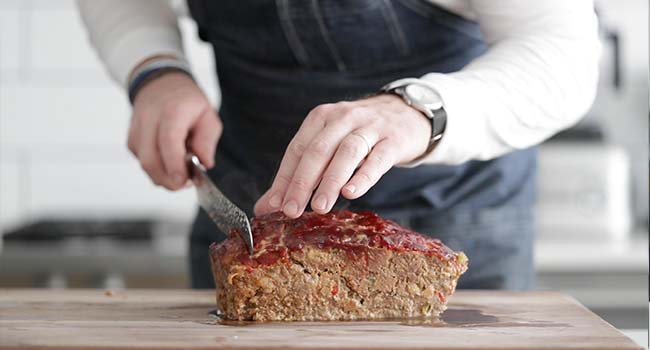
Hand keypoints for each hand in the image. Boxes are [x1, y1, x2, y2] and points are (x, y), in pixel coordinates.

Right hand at [128, 72, 221, 189]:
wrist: (160, 84)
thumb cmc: (186, 102)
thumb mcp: (208, 115)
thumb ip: (207, 140)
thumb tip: (205, 163)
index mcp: (172, 111)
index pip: (168, 141)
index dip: (174, 165)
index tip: (183, 181)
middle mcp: (149, 119)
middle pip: (150, 159)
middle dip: (168, 180)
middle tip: (186, 182)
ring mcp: (136, 129)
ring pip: (144, 164)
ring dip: (163, 175)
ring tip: (181, 168)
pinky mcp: (131, 140)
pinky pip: (142, 162)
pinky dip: (156, 168)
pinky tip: (168, 160)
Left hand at [254, 93, 430, 217]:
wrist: (407, 114)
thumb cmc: (361, 135)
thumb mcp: (331, 145)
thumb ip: (302, 174)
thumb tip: (266, 208)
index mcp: (321, 118)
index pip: (297, 149)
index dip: (284, 178)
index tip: (274, 205)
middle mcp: (343, 118)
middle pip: (318, 150)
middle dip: (302, 182)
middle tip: (291, 211)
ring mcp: (370, 127)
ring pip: (346, 153)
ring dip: (330, 181)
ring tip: (319, 207)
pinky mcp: (394, 140)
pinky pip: (377, 159)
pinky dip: (363, 176)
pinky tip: (351, 193)